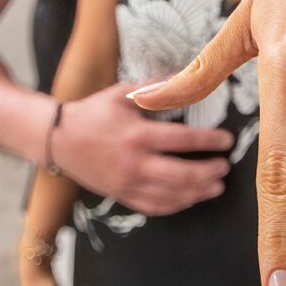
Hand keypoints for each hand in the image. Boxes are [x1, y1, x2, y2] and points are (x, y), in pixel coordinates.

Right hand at [55, 83, 234, 213]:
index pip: (182, 139)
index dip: (209, 141)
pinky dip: (176, 205)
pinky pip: (155, 206)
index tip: (226, 141)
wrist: (59, 139)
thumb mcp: (122, 93)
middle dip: (210, 172)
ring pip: (172, 195)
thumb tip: (185, 78)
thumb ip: (154, 88)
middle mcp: (134, 162)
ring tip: (216, 186)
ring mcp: (128, 182)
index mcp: (137, 134)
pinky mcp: (122, 195)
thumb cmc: (92, 113)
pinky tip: (189, 198)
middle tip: (224, 166)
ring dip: (199, 193)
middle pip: (183, 175)